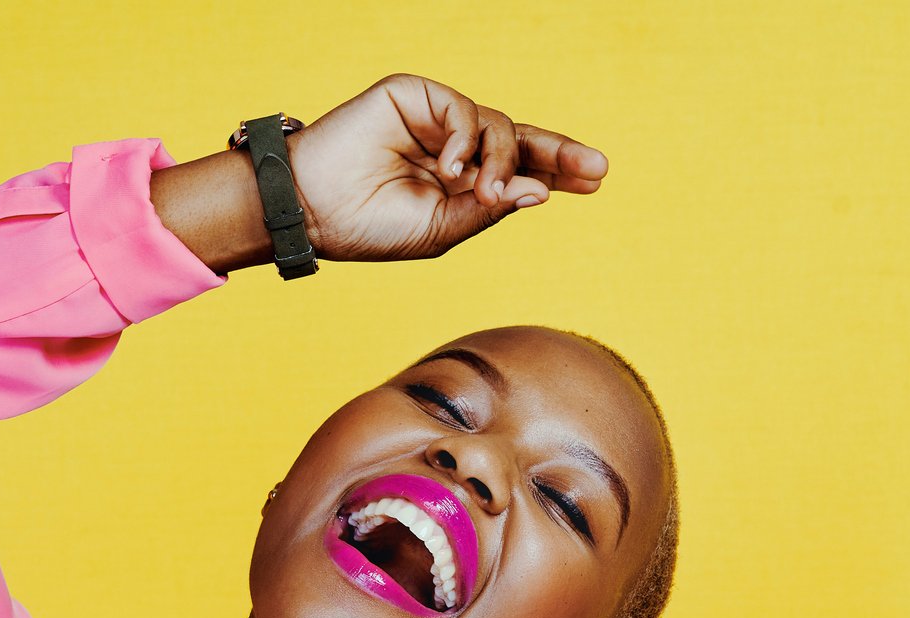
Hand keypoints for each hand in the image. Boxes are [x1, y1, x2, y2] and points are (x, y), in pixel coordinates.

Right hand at [285, 72, 608, 261]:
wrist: (313, 210)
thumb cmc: (370, 228)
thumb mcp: (442, 229)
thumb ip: (488, 208)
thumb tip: (540, 190)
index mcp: (463, 181)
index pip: (520, 169)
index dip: (558, 171)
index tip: (595, 180)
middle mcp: (455, 146)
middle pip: (519, 139)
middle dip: (559, 153)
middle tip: (595, 169)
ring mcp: (436, 120)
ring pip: (496, 126)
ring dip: (500, 159)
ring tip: (483, 190)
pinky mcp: (414, 96)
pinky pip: (463, 110)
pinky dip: (467, 139)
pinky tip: (452, 168)